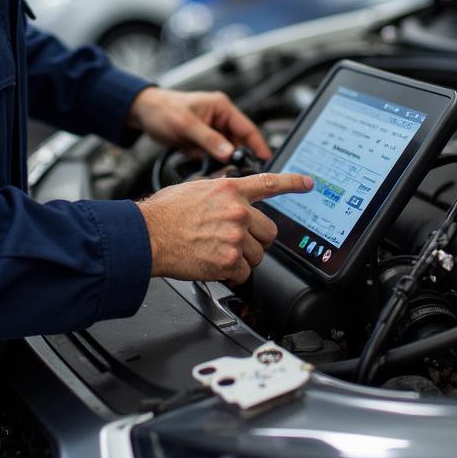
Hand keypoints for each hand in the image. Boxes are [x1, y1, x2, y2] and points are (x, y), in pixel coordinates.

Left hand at [126, 86, 269, 161]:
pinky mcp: (203, 142)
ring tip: (218, 172)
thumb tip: (228, 152)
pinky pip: (214, 156)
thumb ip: (208, 139)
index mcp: (221, 108)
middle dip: (238, 158)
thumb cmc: (164, 109)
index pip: (247, 128)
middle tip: (237, 173)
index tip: (266, 160)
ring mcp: (212, 132)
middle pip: (239, 142)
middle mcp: (220, 119)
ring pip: (227, 152)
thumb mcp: (187, 125)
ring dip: (223, 163)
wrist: (144, 113)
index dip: (258, 145)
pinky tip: (207, 171)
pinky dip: (212, 165)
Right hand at [136, 172, 313, 283]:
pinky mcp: (228, 260)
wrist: (147, 235)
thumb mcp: (196, 188)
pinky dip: (231, 274)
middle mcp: (237, 210)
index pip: (270, 183)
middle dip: (255, 239)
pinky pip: (243, 273)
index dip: (294, 183)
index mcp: (231, 189)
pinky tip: (214, 265)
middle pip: (269, 231)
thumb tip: (232, 195)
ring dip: (242, 258)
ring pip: (258, 255)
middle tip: (235, 241)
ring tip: (217, 252)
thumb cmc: (164, 213)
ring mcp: (235, 236)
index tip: (309, 184)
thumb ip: (221, 191)